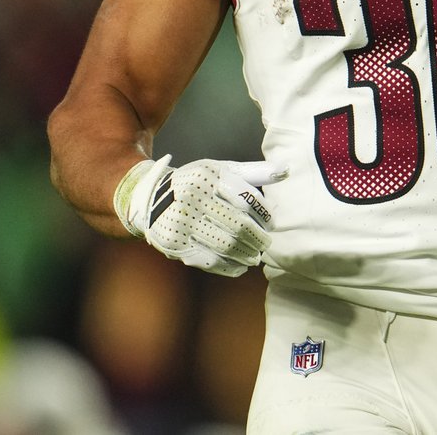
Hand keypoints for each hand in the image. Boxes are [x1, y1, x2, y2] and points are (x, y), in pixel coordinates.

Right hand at [113, 155, 288, 276]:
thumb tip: (285, 170)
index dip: (263, 213)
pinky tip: (239, 266)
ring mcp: (182, 223)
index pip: (245, 198)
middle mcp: (193, 199)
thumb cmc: (196, 183)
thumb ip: (253, 171)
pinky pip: (208, 260)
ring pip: (224, 245)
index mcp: (207, 177)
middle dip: (257, 237)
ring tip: (255, 256)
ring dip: (246, 254)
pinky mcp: (175, 244)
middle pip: (237, 224)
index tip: (272, 223)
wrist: (151, 199)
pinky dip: (228, 267)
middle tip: (266, 243)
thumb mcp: (221, 170)